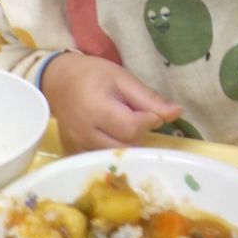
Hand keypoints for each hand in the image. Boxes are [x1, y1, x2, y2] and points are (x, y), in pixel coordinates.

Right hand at [40, 52, 182, 153]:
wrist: (59, 81)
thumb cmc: (94, 75)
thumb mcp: (123, 78)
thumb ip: (149, 98)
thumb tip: (177, 113)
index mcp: (97, 109)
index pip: (132, 128)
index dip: (149, 120)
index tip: (151, 111)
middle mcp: (84, 133)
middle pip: (126, 147)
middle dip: (139, 134)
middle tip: (136, 118)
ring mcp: (77, 148)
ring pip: (115, 158)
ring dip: (127, 145)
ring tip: (123, 126)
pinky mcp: (73, 155)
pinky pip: (100, 162)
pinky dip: (112, 153)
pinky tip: (112, 138)